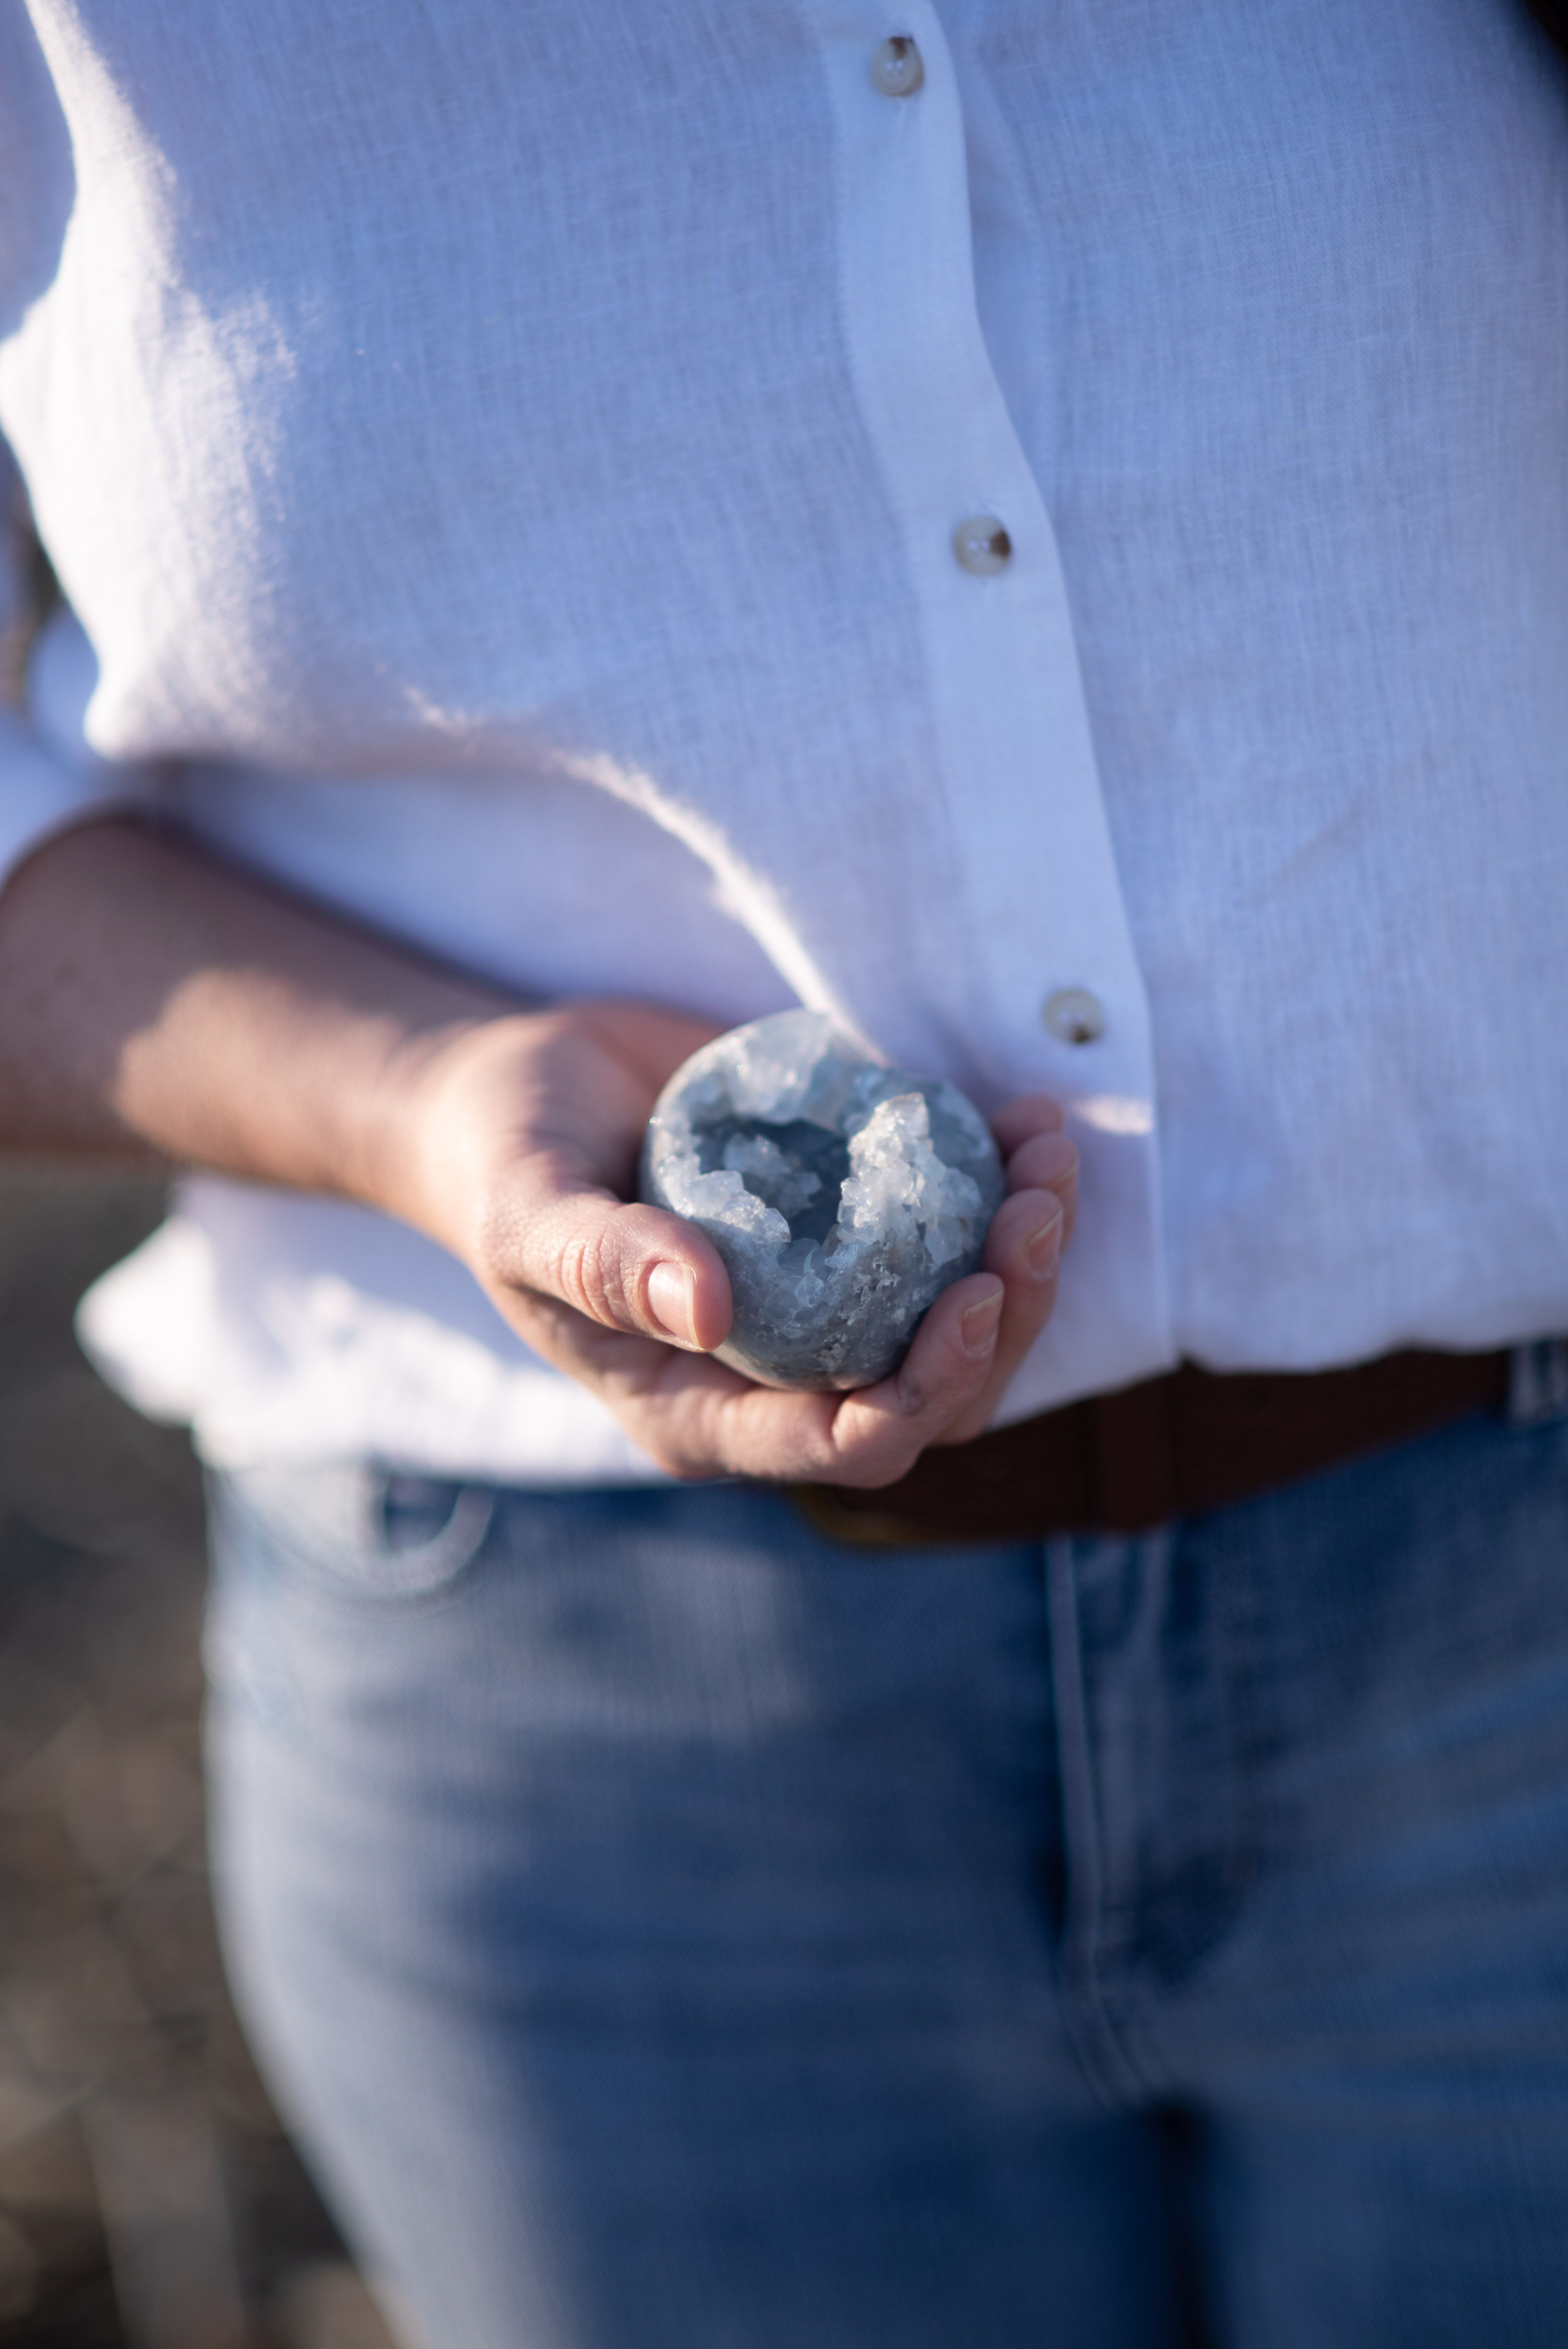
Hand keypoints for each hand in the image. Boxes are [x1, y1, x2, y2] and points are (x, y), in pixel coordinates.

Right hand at [382, 997, 1077, 1487]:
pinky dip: (1001, 1185)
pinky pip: (953, 1240)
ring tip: (1048, 1150)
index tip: (973, 1290)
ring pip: (965, 1324)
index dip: (925, 1389)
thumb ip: (601, 1262)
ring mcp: (826, 1305)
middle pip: (936, 1396)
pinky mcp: (852, 1234)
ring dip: (1027, 1249)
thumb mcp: (525, 1209)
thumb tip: (707, 1309)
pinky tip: (1023, 1116)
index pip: (843, 1445)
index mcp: (703, 1410)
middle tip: (1037, 1204)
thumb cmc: (503, 1160)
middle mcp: (780, 1374)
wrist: (521, 1090)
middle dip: (1006, 1313)